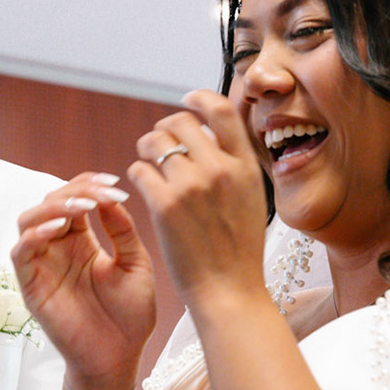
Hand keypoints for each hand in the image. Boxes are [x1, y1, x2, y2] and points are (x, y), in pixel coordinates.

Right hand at [11, 173, 156, 389]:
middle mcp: (58, 249)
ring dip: (52, 206)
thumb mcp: (135, 264)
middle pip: (48, 202)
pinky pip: (20, 252)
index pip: (73, 198)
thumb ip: (122, 231)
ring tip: (81, 206)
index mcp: (81, 241)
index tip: (115, 182)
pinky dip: (34, 235)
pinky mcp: (31, 286)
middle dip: (72, 190)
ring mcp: (42, 266)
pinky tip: (60, 229)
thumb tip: (110, 196)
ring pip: (28, 220)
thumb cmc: (130, 315)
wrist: (120, 357)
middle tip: (99, 193)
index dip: (89, 185)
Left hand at [126, 91, 269, 315]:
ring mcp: (190, 185)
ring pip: (154, 142)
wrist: (229, 290)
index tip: (186, 101)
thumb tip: (210, 136)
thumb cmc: (238, 250)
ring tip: (147, 163)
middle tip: (158, 142)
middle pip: (180, 121)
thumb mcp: (252, 198)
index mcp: (244, 165)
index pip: (221, 110)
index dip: (198, 99)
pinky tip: (143, 187)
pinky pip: (139, 169)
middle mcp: (219, 169)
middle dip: (164, 127)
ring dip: (146, 148)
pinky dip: (137, 174)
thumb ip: (234, 165)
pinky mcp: (164, 204)